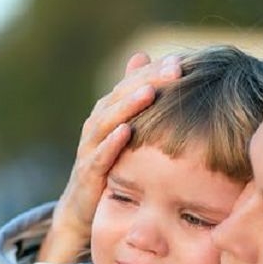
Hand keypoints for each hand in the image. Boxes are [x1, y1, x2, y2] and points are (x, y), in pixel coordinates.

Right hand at [37, 52, 182, 263]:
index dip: (154, 71)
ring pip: (107, 121)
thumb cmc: (112, 166)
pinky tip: (126, 132)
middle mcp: (97, 124)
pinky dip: (111, 143)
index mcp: (109, 112)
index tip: (180, 61)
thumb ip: (132, 96)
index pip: (131, 84)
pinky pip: (99, 156)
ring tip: (150, 92)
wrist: (83, 209)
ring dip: (128, 106)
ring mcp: (90, 148)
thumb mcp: (126, 130)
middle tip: (173, 69)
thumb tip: (142, 54)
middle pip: (120, 96)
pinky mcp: (87, 174)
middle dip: (147, 81)